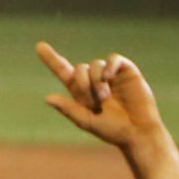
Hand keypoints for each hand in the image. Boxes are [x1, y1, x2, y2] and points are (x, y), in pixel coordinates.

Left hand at [38, 42, 166, 150]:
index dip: (51, 59)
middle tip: (94, 101)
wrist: (139, 132)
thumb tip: (47, 98)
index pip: (63, 71)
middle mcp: (94, 80)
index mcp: (81, 91)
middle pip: (79, 69)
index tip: (39, 46)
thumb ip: (69, 109)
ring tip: (105, 98)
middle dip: (83, 83)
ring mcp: (111, 75)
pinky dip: (109, 66)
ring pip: (95, 64)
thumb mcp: (86, 121)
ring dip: (96, 80)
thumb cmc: (113, 130)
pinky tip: (108, 77)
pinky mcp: (127, 71)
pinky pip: (114, 59)